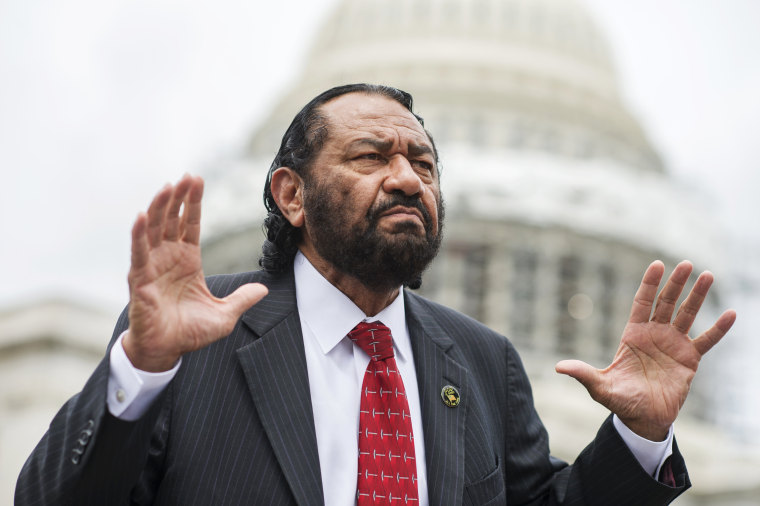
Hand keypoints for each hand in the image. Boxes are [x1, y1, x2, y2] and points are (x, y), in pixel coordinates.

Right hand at [123, 175, 267, 371]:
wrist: (166, 352)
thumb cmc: (189, 333)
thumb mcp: (224, 315)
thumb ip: (242, 299)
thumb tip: (264, 290)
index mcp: (187, 261)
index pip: (189, 224)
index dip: (192, 203)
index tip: (197, 180)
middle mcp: (168, 258)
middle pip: (171, 220)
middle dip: (178, 197)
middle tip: (186, 176)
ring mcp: (152, 266)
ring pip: (154, 229)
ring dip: (159, 207)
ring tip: (167, 186)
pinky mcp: (139, 279)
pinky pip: (138, 252)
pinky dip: (139, 233)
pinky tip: (142, 215)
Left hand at [555, 260, 735, 440]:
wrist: (643, 419)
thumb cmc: (620, 401)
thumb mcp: (600, 386)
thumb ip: (583, 374)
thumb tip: (559, 367)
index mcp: (633, 335)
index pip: (642, 303)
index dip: (649, 284)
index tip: (657, 264)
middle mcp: (654, 335)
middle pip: (666, 303)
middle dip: (675, 284)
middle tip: (685, 264)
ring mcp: (673, 345)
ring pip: (687, 314)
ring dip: (697, 296)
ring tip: (708, 275)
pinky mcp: (690, 359)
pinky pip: (706, 340)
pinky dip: (718, 328)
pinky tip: (730, 313)